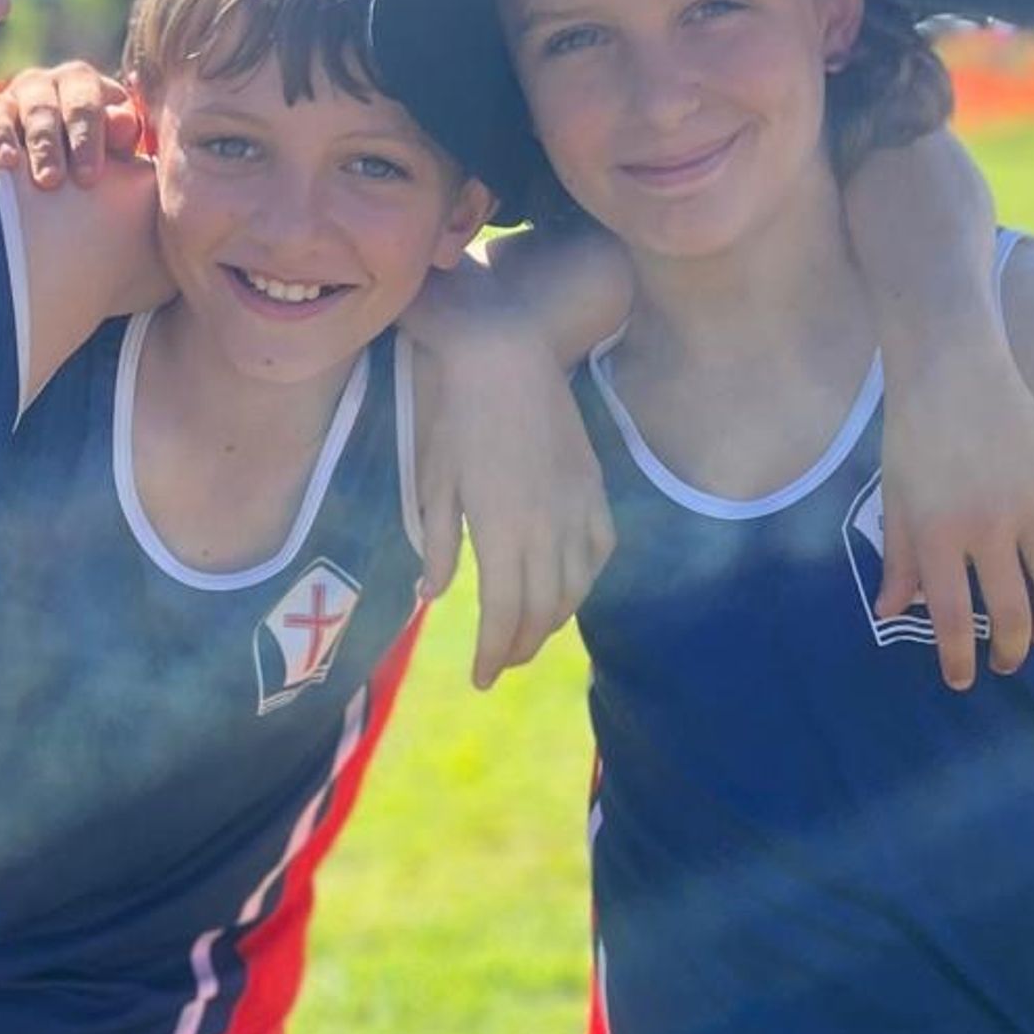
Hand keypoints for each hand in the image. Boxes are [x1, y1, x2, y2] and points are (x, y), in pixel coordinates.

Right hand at [0, 62, 141, 188]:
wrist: (64, 165)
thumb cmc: (94, 156)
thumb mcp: (115, 147)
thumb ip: (120, 135)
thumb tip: (122, 123)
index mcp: (80, 83)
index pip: (84, 100)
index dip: (87, 137)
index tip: (88, 177)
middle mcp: (40, 85)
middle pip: (41, 107)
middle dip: (46, 143)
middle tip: (50, 181)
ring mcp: (5, 99)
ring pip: (0, 109)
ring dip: (4, 136)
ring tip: (9, 164)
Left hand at [414, 322, 616, 689]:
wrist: (505, 355)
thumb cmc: (455, 415)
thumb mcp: (434, 483)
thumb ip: (437, 544)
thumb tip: (431, 596)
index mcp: (501, 533)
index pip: (504, 616)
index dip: (495, 654)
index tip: (481, 679)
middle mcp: (547, 529)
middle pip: (543, 611)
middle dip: (521, 646)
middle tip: (502, 663)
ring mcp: (576, 508)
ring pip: (577, 587)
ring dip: (553, 620)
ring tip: (530, 634)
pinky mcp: (593, 487)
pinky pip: (601, 550)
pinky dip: (587, 580)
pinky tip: (570, 588)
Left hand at [877, 336, 1033, 687]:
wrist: (950, 366)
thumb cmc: (913, 436)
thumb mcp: (895, 500)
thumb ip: (899, 560)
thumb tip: (889, 613)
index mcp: (937, 532)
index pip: (950, 617)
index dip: (958, 658)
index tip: (963, 680)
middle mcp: (987, 524)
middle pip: (1010, 612)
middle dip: (1008, 650)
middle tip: (1003, 662)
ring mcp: (1032, 502)